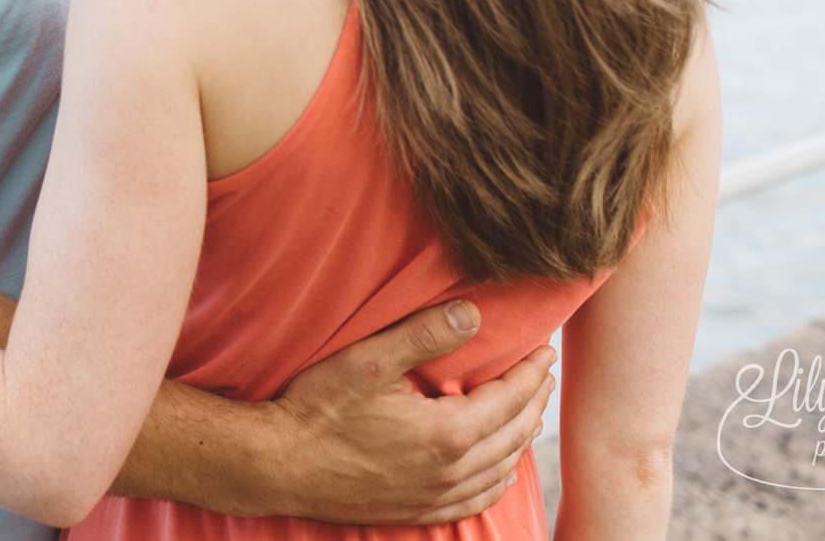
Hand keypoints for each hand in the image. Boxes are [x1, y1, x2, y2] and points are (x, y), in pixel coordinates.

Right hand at [265, 300, 554, 524]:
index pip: (509, 399)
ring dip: (521, 438)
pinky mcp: (418, 510)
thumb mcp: (369, 360)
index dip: (531, 373)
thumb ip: (424, 335)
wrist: (280, 464)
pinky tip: (500, 469)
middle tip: (544, 375)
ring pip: (501, 469)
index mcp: (446, 433)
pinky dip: (499, 480)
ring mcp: (435, 495)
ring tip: (528, 412)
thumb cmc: (318, 408)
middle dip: (534, 402)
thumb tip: (474, 313)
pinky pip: (477, 500)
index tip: (545, 351)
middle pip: (513, 434)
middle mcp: (450, 470)